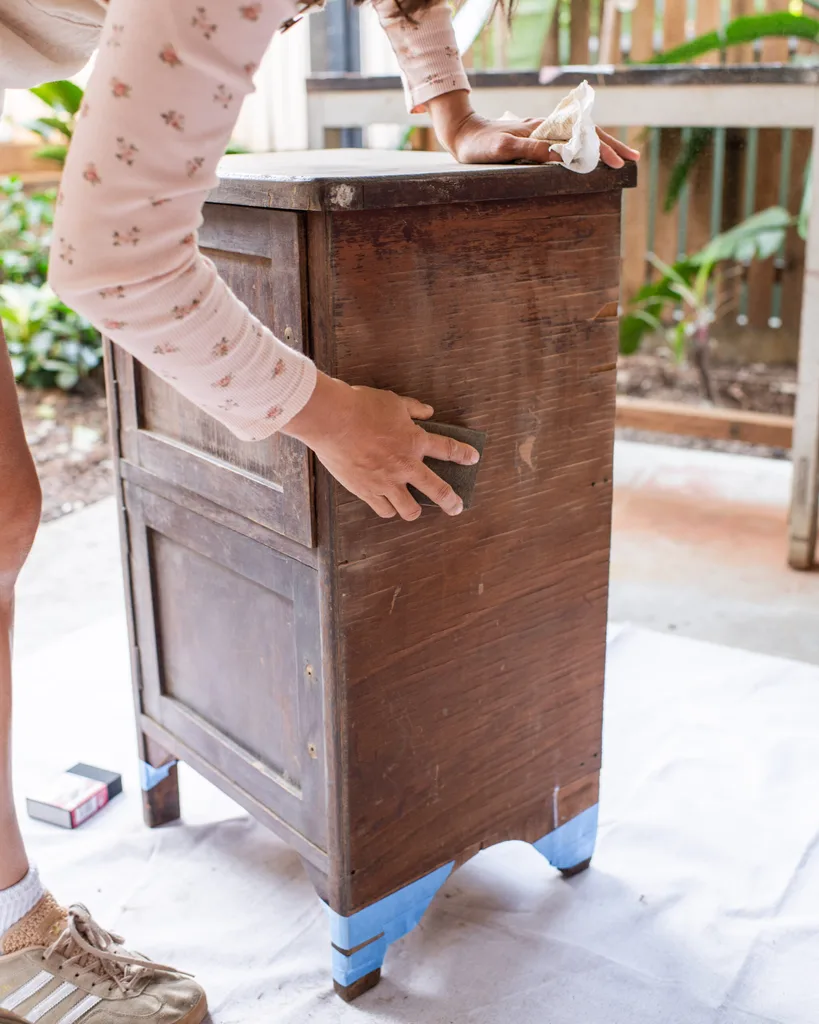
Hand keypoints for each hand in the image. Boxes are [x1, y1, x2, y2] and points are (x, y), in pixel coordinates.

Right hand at [283, 372, 479, 520]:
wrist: (332, 420)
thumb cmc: (361, 407)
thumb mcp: (392, 402)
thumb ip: (413, 409)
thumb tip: (428, 412)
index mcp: (414, 441)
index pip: (448, 449)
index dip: (463, 454)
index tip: (472, 459)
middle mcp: (405, 466)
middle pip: (437, 490)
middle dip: (451, 501)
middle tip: (457, 507)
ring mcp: (386, 482)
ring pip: (409, 510)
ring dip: (414, 510)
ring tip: (414, 509)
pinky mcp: (366, 491)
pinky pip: (383, 509)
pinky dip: (387, 508)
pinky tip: (386, 505)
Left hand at [427, 90, 639, 167]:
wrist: (463, 133)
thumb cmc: (479, 145)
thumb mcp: (503, 149)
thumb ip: (531, 151)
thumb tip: (561, 155)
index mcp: (542, 129)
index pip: (581, 137)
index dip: (601, 150)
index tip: (617, 164)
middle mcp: (546, 128)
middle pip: (587, 133)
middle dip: (611, 146)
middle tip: (634, 160)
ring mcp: (542, 132)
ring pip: (580, 136)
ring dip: (601, 146)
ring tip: (620, 158)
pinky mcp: (536, 138)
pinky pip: (567, 141)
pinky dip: (585, 147)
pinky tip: (592, 155)